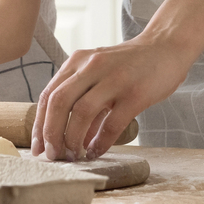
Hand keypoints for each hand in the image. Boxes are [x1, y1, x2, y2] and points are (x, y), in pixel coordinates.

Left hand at [32, 34, 192, 160]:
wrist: (166, 47)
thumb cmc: (130, 65)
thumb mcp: (100, 74)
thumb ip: (83, 100)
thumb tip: (70, 138)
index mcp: (78, 61)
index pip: (49, 95)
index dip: (39, 124)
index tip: (37, 148)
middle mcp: (92, 66)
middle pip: (59, 102)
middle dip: (51, 134)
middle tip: (53, 155)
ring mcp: (114, 78)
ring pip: (81, 112)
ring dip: (73, 139)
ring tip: (74, 156)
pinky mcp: (135, 93)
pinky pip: (111, 123)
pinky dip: (100, 142)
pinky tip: (96, 152)